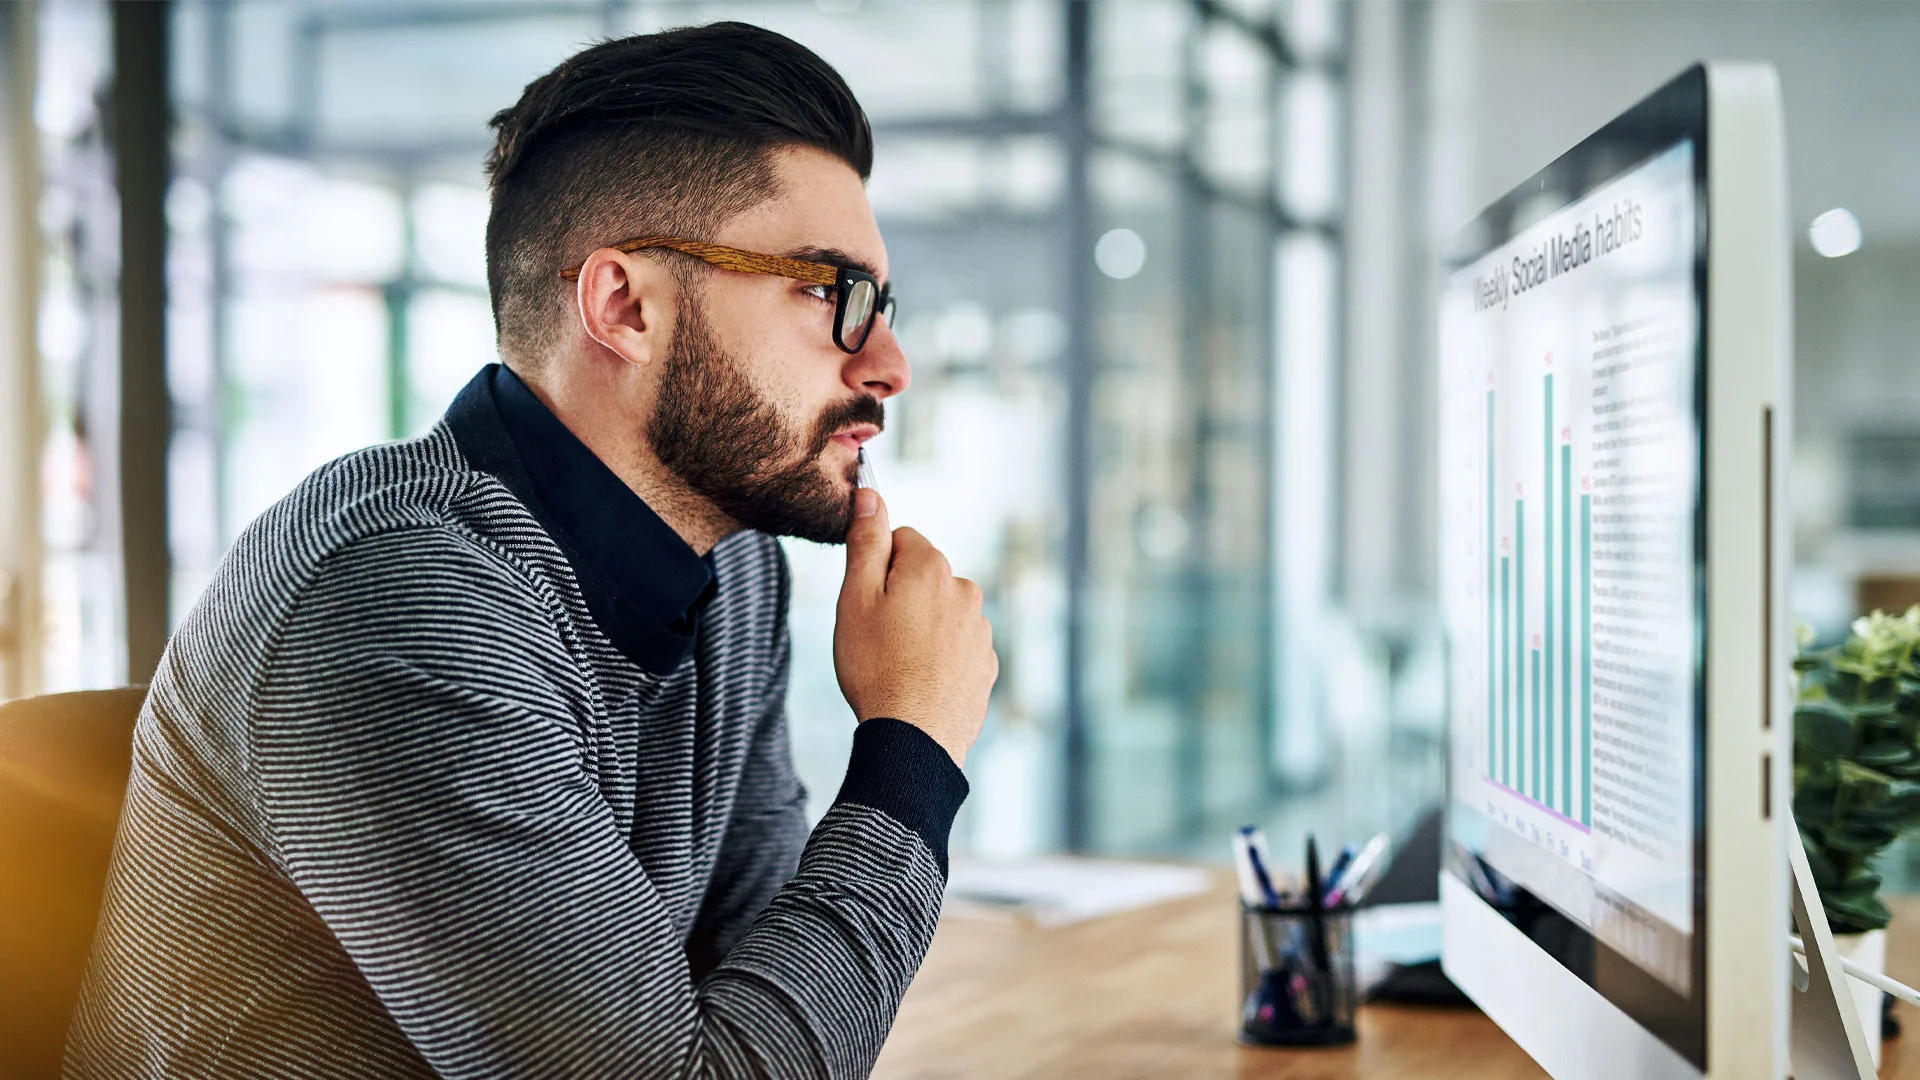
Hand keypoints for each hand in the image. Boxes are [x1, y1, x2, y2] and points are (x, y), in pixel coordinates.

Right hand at [834, 488, 996, 767]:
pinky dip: (939, 658)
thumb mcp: (855, 599)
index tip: (866, 599)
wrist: (914, 739)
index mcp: (932, 568)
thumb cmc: (875, 668)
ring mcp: (981, 631)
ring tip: (897, 665)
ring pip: (942, 613)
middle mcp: (966, 591)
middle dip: (901, 596)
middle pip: (924, 576)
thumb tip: (871, 495)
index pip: (902, 539)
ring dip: (921, 628)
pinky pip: (957, 648)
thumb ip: (865, 542)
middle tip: (877, 636)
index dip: (877, 566)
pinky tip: (918, 683)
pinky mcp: (986, 665)